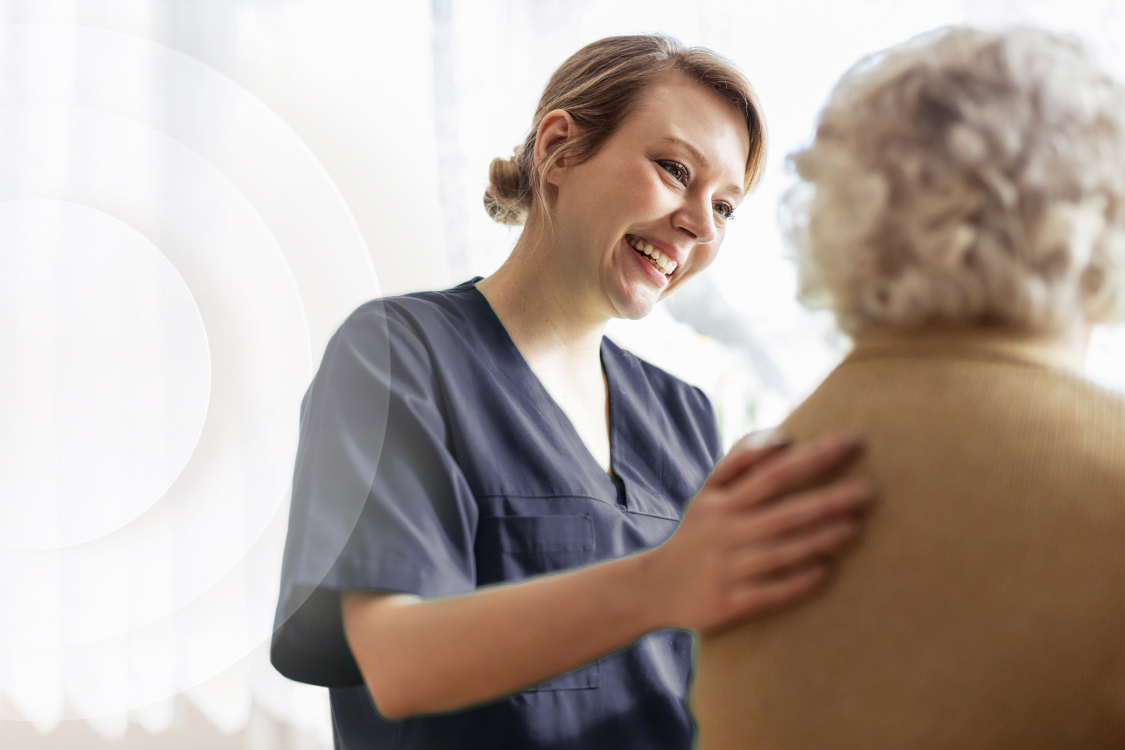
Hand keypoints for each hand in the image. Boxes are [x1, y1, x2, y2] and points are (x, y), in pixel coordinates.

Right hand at [642, 433, 872, 633]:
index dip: (813, 457)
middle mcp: (726, 533)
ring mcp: (727, 569)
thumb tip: (784, 438)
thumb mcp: (708, 493)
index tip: (852, 443)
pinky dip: (796, 582)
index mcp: (723, 503)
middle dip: (826, 501)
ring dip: (819, 540)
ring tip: (856, 528)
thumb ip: (742, 461)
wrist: (654, 587)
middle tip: (869, 492)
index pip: (774, 473)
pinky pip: (768, 593)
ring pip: (780, 553)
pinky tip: (826, 573)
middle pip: (783, 513)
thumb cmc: (696, 533)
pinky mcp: (728, 603)